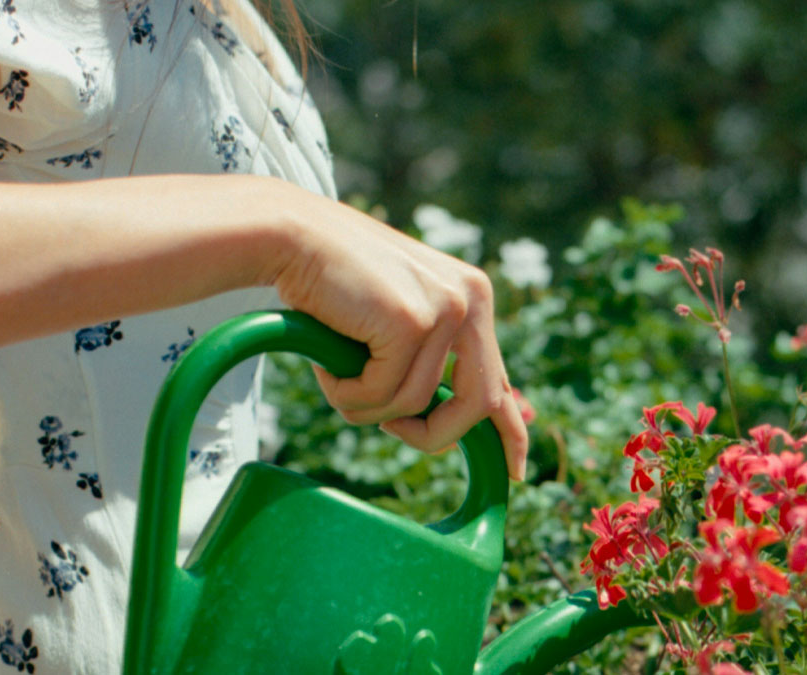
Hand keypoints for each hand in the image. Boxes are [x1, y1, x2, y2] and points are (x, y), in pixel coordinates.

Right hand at [270, 189, 528, 480]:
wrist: (292, 237)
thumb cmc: (333, 283)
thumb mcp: (395, 318)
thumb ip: (426, 358)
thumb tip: (446, 422)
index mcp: (473, 296)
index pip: (500, 378)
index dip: (511, 430)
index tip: (513, 471)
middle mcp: (471, 299)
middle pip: (477, 404)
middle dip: (434, 434)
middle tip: (395, 432)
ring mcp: (445, 309)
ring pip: (416, 404)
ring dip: (368, 406)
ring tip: (337, 376)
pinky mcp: (411, 322)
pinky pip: (383, 394)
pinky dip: (348, 393)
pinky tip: (328, 365)